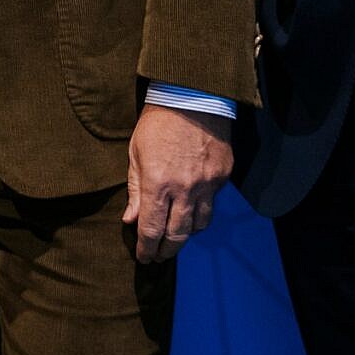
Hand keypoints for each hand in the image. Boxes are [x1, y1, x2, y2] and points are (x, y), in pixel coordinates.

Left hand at [121, 102, 231, 264]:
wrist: (192, 97)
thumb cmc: (157, 123)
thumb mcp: (136, 154)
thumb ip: (135, 190)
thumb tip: (131, 219)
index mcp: (158, 183)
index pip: (152, 229)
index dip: (147, 248)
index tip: (144, 257)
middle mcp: (185, 189)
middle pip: (178, 235)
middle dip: (167, 250)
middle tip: (160, 256)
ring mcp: (207, 184)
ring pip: (200, 225)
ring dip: (186, 234)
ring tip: (176, 235)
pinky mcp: (223, 176)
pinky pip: (212, 203)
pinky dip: (201, 210)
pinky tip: (192, 208)